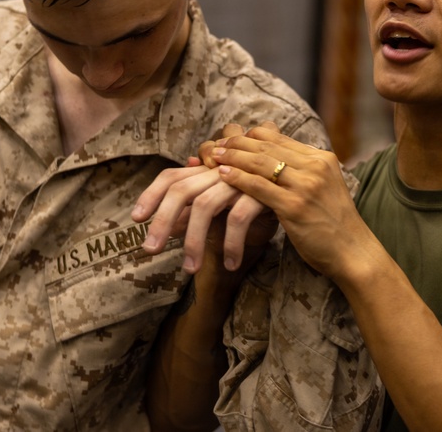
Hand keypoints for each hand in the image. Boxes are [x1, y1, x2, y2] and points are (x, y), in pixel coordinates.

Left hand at [133, 124, 276, 272]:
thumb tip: (169, 229)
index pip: (171, 177)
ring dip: (194, 239)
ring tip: (189, 269)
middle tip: (149, 250)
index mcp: (208, 171)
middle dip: (162, 219)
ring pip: (205, 204)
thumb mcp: (224, 208)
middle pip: (181, 189)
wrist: (306, 194)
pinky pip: (238, 217)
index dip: (151, 194)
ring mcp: (241, 179)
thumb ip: (197, 214)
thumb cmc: (260, 203)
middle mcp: (221, 170)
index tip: (135, 219)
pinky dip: (230, 242)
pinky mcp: (262, 193)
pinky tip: (229, 264)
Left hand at [210, 125, 367, 281]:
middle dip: (238, 142)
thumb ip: (302, 172)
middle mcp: (316, 167)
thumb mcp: (323, 188)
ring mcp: (306, 185)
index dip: (251, 136)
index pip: (279, 137)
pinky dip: (238, 178)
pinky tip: (223, 175)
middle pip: (268, 145)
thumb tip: (273, 160)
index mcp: (322, 159)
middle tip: (217, 143)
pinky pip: (259, 187)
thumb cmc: (334, 224)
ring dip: (234, 157)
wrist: (353, 253)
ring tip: (214, 156)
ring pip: (261, 163)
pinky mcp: (295, 206)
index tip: (232, 138)